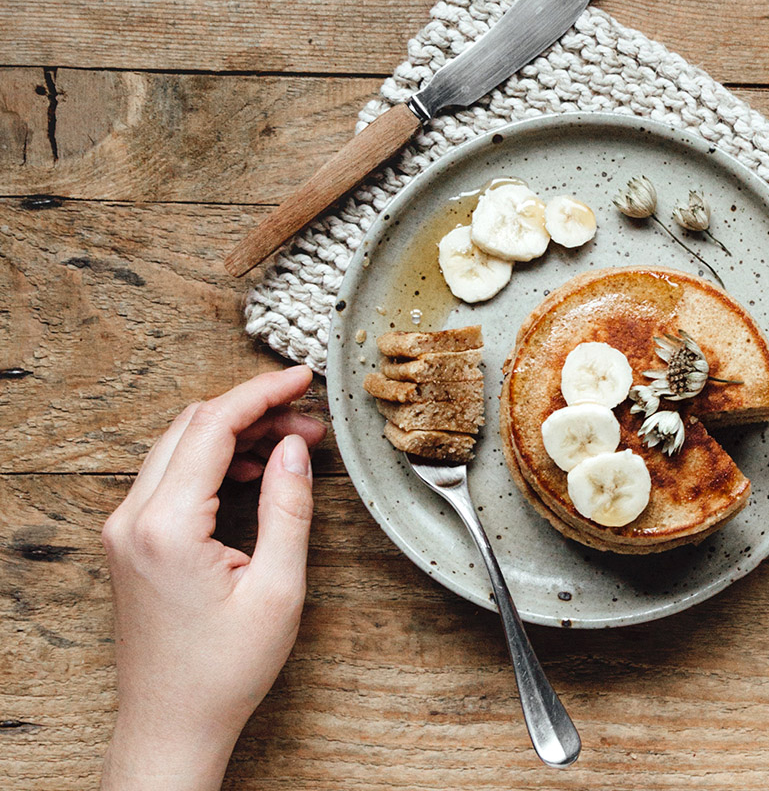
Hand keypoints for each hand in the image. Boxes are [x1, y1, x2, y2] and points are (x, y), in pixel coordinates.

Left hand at [100, 366, 325, 790]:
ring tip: (290, 444)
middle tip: (308, 419)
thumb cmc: (224, 671)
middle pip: (191, 426)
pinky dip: (212, 459)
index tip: (303, 380)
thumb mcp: (278, 588)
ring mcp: (124, 529)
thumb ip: (287, 507)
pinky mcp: (130, 541)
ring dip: (233, 433)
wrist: (172, 725)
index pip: (212, 426)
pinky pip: (169, 475)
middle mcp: (132, 519)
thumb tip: (293, 447)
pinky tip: (252, 470)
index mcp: (166, 526)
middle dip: (253, 409)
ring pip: (179, 445)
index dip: (262, 393)